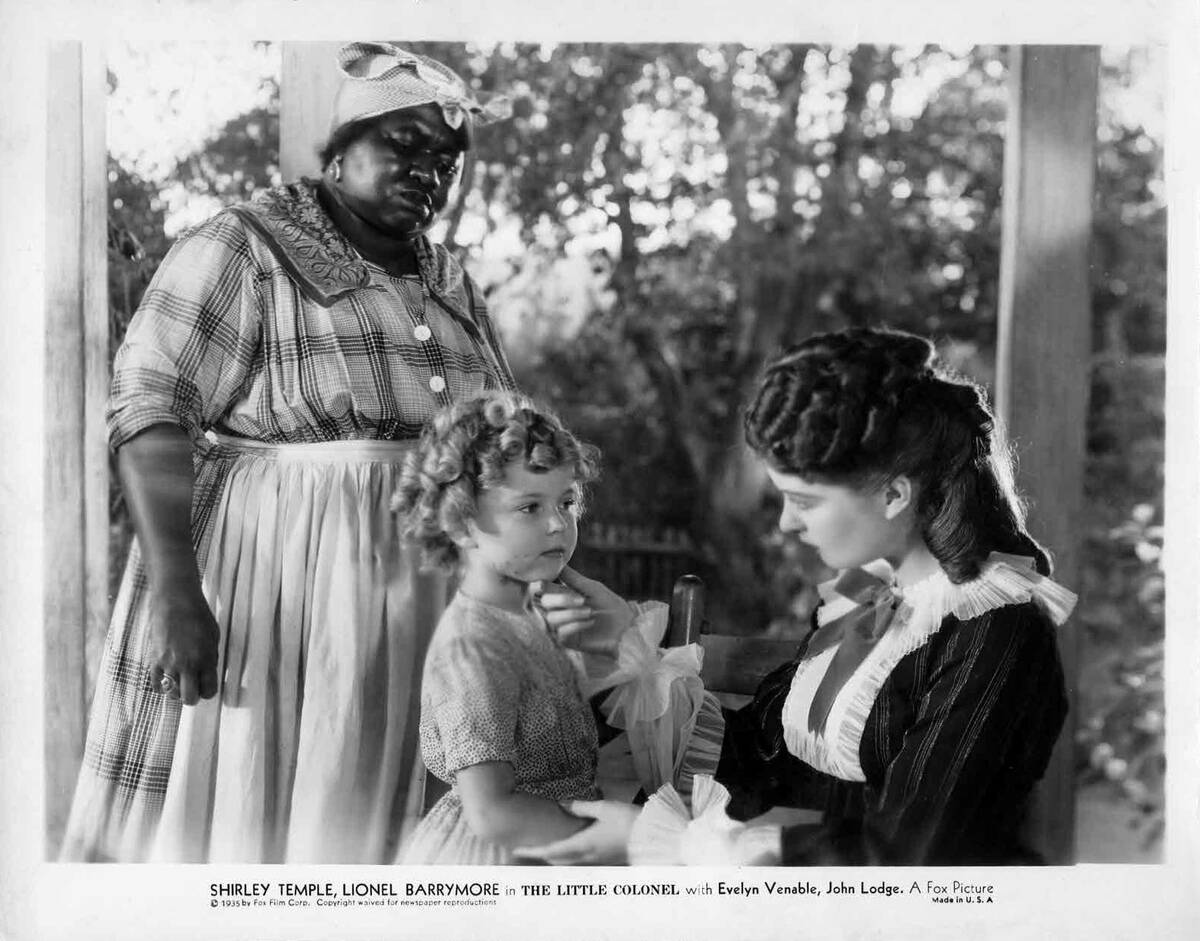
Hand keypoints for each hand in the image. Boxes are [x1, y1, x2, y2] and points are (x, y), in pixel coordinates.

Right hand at [148, 585, 219, 704]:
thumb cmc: (198, 616)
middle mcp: (187, 665)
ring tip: (180, 680)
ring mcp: (168, 664)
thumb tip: (207, 673)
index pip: (209, 691)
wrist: (175, 601)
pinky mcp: (153, 659)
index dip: (209, 691)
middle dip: (193, 696)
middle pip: (190, 698)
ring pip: (172, 694)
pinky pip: (156, 684)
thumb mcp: (213, 637)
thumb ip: (211, 658)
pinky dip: (161, 685)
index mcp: (206, 659)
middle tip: (193, 688)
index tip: (207, 686)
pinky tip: (166, 678)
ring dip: (177, 691)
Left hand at [513, 799, 640, 864]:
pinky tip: (569, 849)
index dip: (532, 851)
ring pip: (568, 862)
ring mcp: (596, 860)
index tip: (517, 849)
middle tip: (526, 850)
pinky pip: (579, 861)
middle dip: (540, 856)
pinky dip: (567, 857)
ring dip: (553, 857)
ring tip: (543, 849)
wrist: (652, 837)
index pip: (551, 851)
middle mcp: (587, 856)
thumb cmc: (629, 821)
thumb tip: (562, 804)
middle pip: (557, 860)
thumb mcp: (604, 808)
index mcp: (583, 844)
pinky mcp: (604, 860)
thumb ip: (581, 807)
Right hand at [538, 568, 634, 655]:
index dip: (537, 586)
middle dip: (562, 599)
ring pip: (552, 618)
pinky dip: (576, 625)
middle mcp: (558, 609)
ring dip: (572, 613)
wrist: (624, 626)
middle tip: (583, 600)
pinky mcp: (567, 641)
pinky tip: (590, 622)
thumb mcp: (592, 588)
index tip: (542, 583)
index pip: (539, 589)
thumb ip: (572, 578)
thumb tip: (557, 561)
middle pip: (544, 602)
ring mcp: (561, 626)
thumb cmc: (609, 605)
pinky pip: (561, 632)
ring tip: (590, 612)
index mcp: (561, 595)